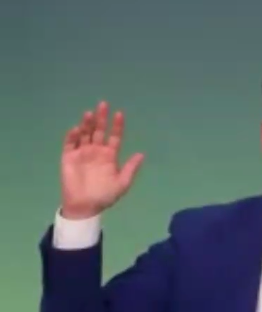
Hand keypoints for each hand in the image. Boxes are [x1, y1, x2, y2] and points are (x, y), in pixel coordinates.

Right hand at [61, 101, 143, 218]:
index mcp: (110, 155)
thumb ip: (130, 168)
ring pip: (85, 134)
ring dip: (86, 124)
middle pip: (99, 131)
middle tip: (103, 104)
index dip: (117, 126)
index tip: (120, 114)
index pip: (114, 136)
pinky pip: (70, 144)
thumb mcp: (122, 183)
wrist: (85, 207)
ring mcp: (82, 153)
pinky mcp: (68, 158)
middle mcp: (96, 151)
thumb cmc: (105, 196)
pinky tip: (76, 129)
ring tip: (89, 113)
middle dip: (101, 118)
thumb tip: (141, 154)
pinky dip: (72, 136)